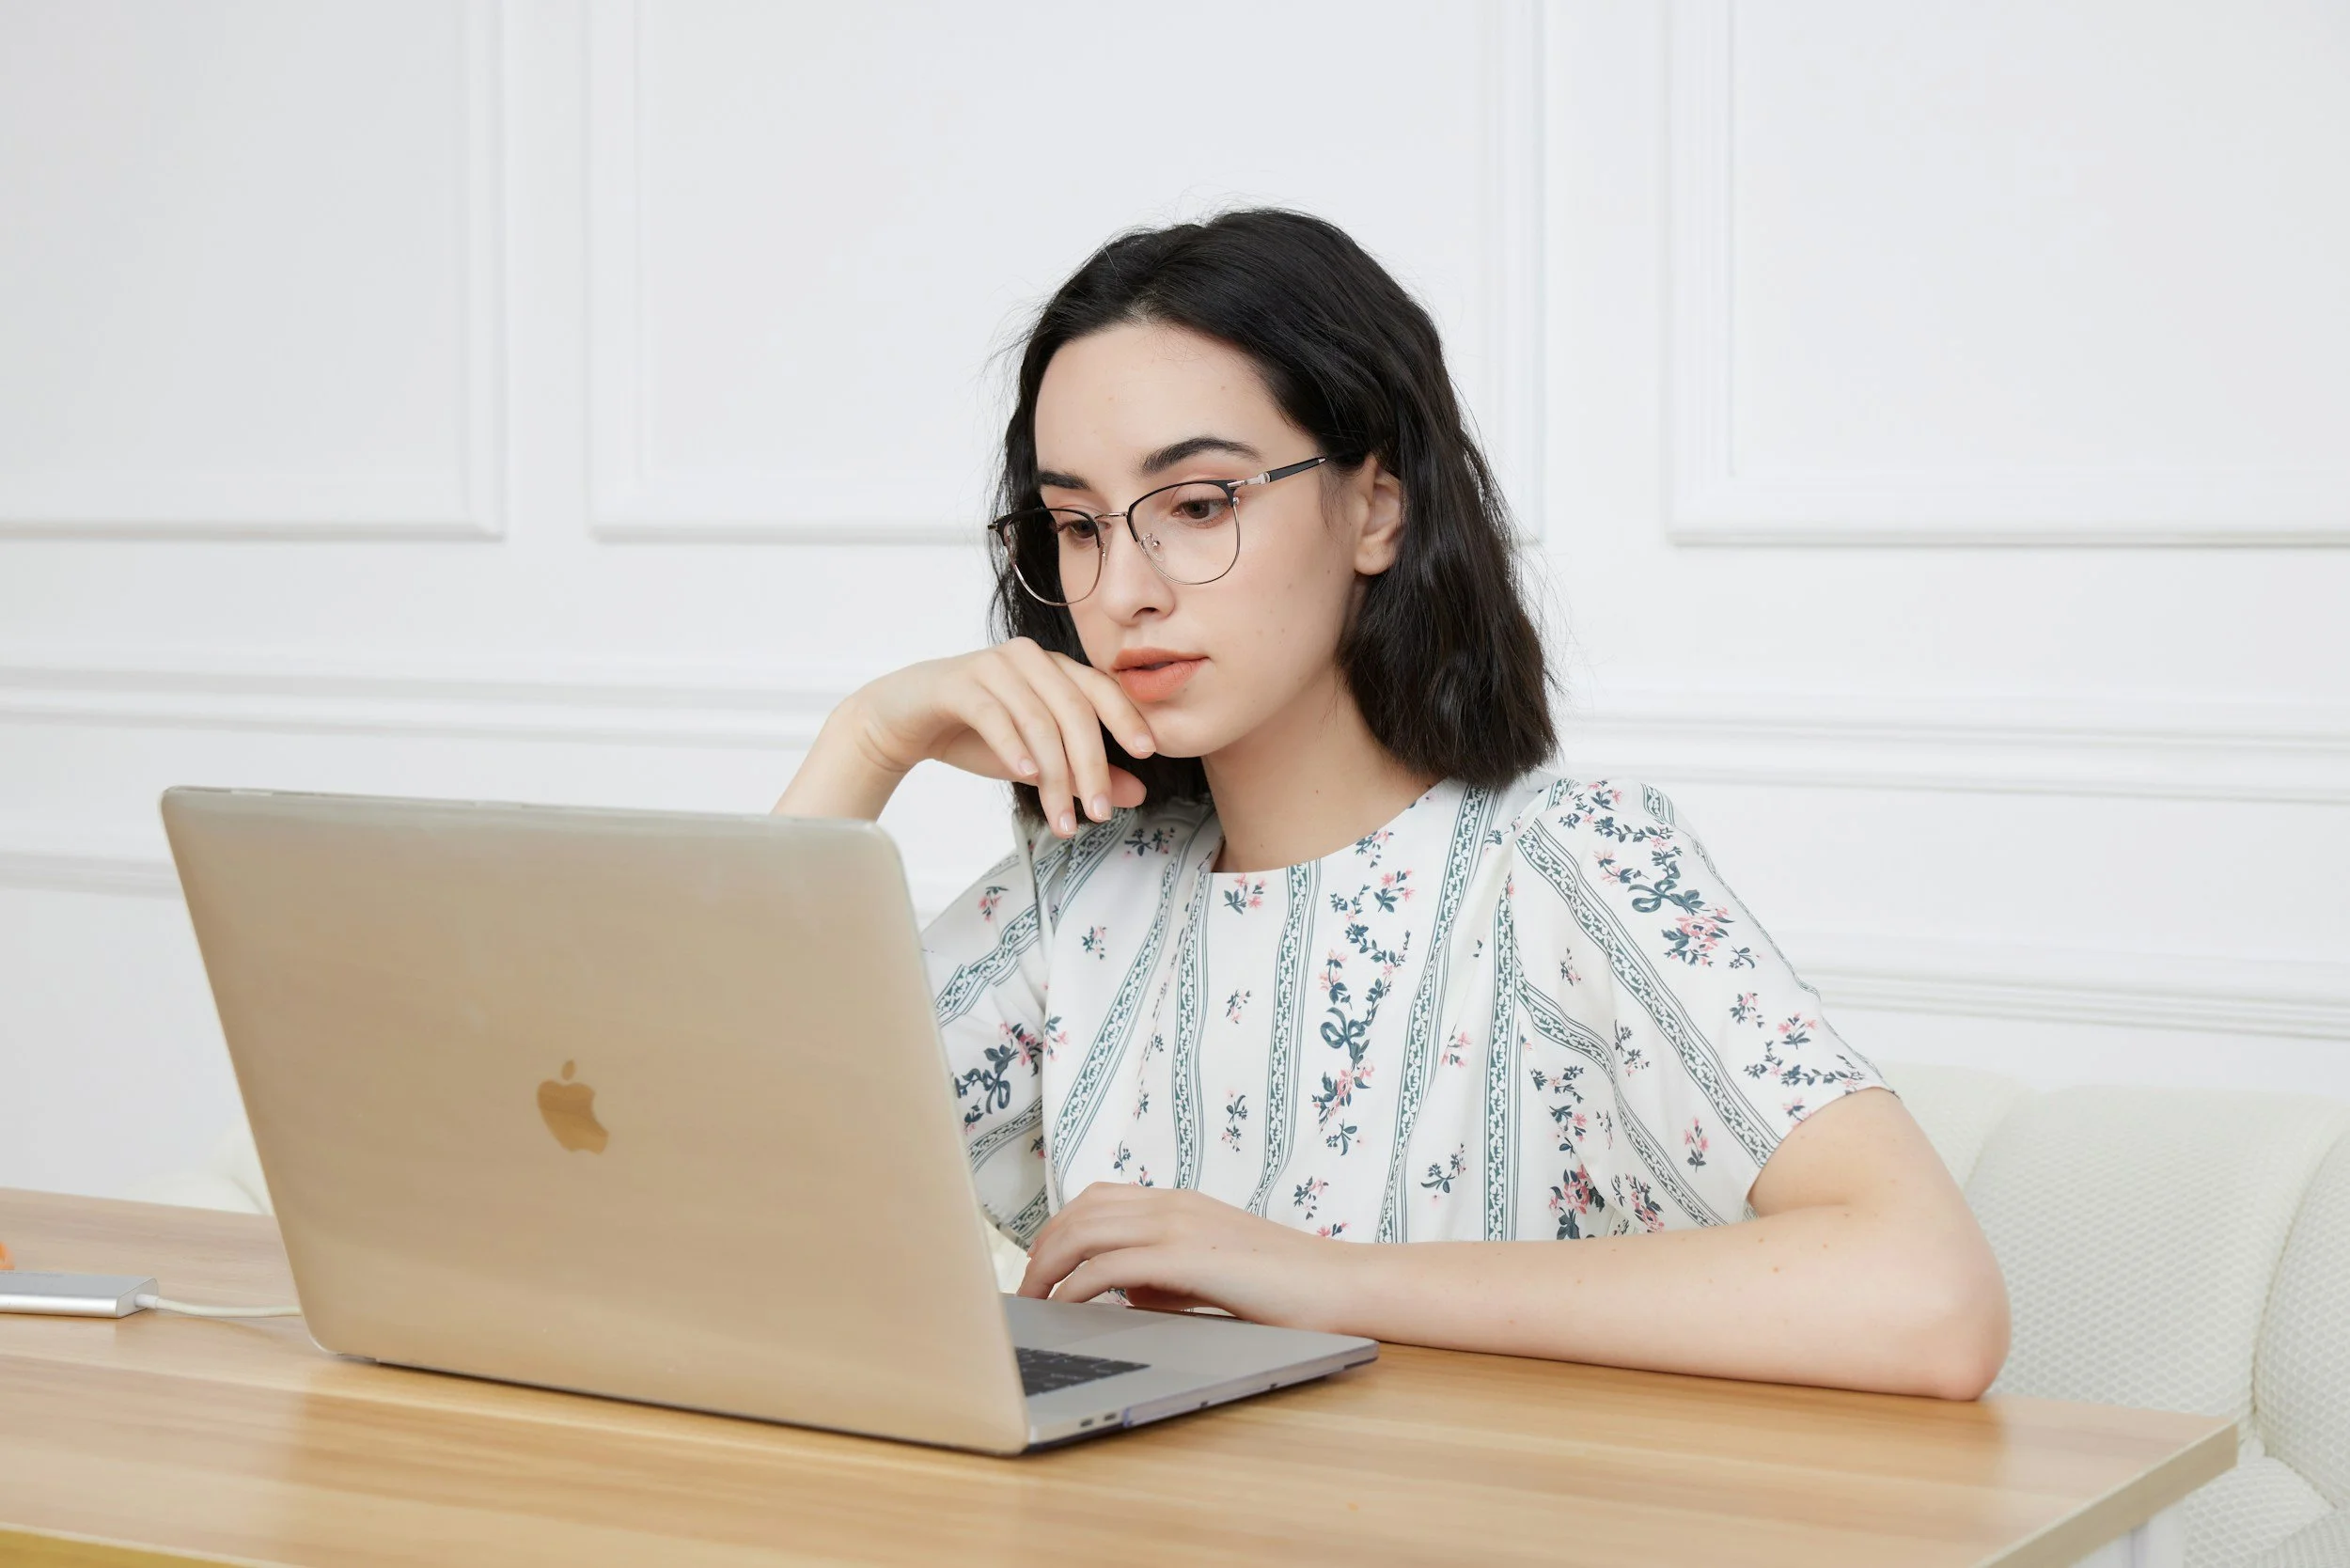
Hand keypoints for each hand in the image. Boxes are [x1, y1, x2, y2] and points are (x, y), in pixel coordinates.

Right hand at [844, 639, 1158, 837]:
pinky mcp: (957, 682)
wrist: (903, 721)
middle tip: (1100, 812)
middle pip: (1074, 710)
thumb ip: (1083, 771)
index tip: (1147, 754)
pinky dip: (1014, 747)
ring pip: (1038, 719)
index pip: (1100, 689)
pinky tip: (1026, 776)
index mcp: (1053, 667)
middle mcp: (1028, 658)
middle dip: (1091, 766)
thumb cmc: (973, 734)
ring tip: (1062, 817)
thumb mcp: (1036, 759)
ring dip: (1054, 774)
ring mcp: (992, 665)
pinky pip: (994, 714)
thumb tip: (1137, 793)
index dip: (1126, 718)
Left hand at [1016, 1183, 1364, 1332]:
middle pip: (1079, 1213)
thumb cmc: (1282, 1287)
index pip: (1095, 1201)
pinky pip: (1111, 1267)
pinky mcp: (1189, 1257)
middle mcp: (1172, 1205)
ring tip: (1031, 1304)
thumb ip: (1164, 1274)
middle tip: (1022, 1294)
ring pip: (1085, 1232)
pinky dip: (1076, 1287)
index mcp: (1178, 1204)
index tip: (1037, 1270)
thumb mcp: (1211, 1272)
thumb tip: (1119, 1292)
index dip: (1056, 1232)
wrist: (1339, 1285)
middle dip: (1040, 1251)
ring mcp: (1180, 1226)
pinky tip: (1065, 1310)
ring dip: (1047, 1268)